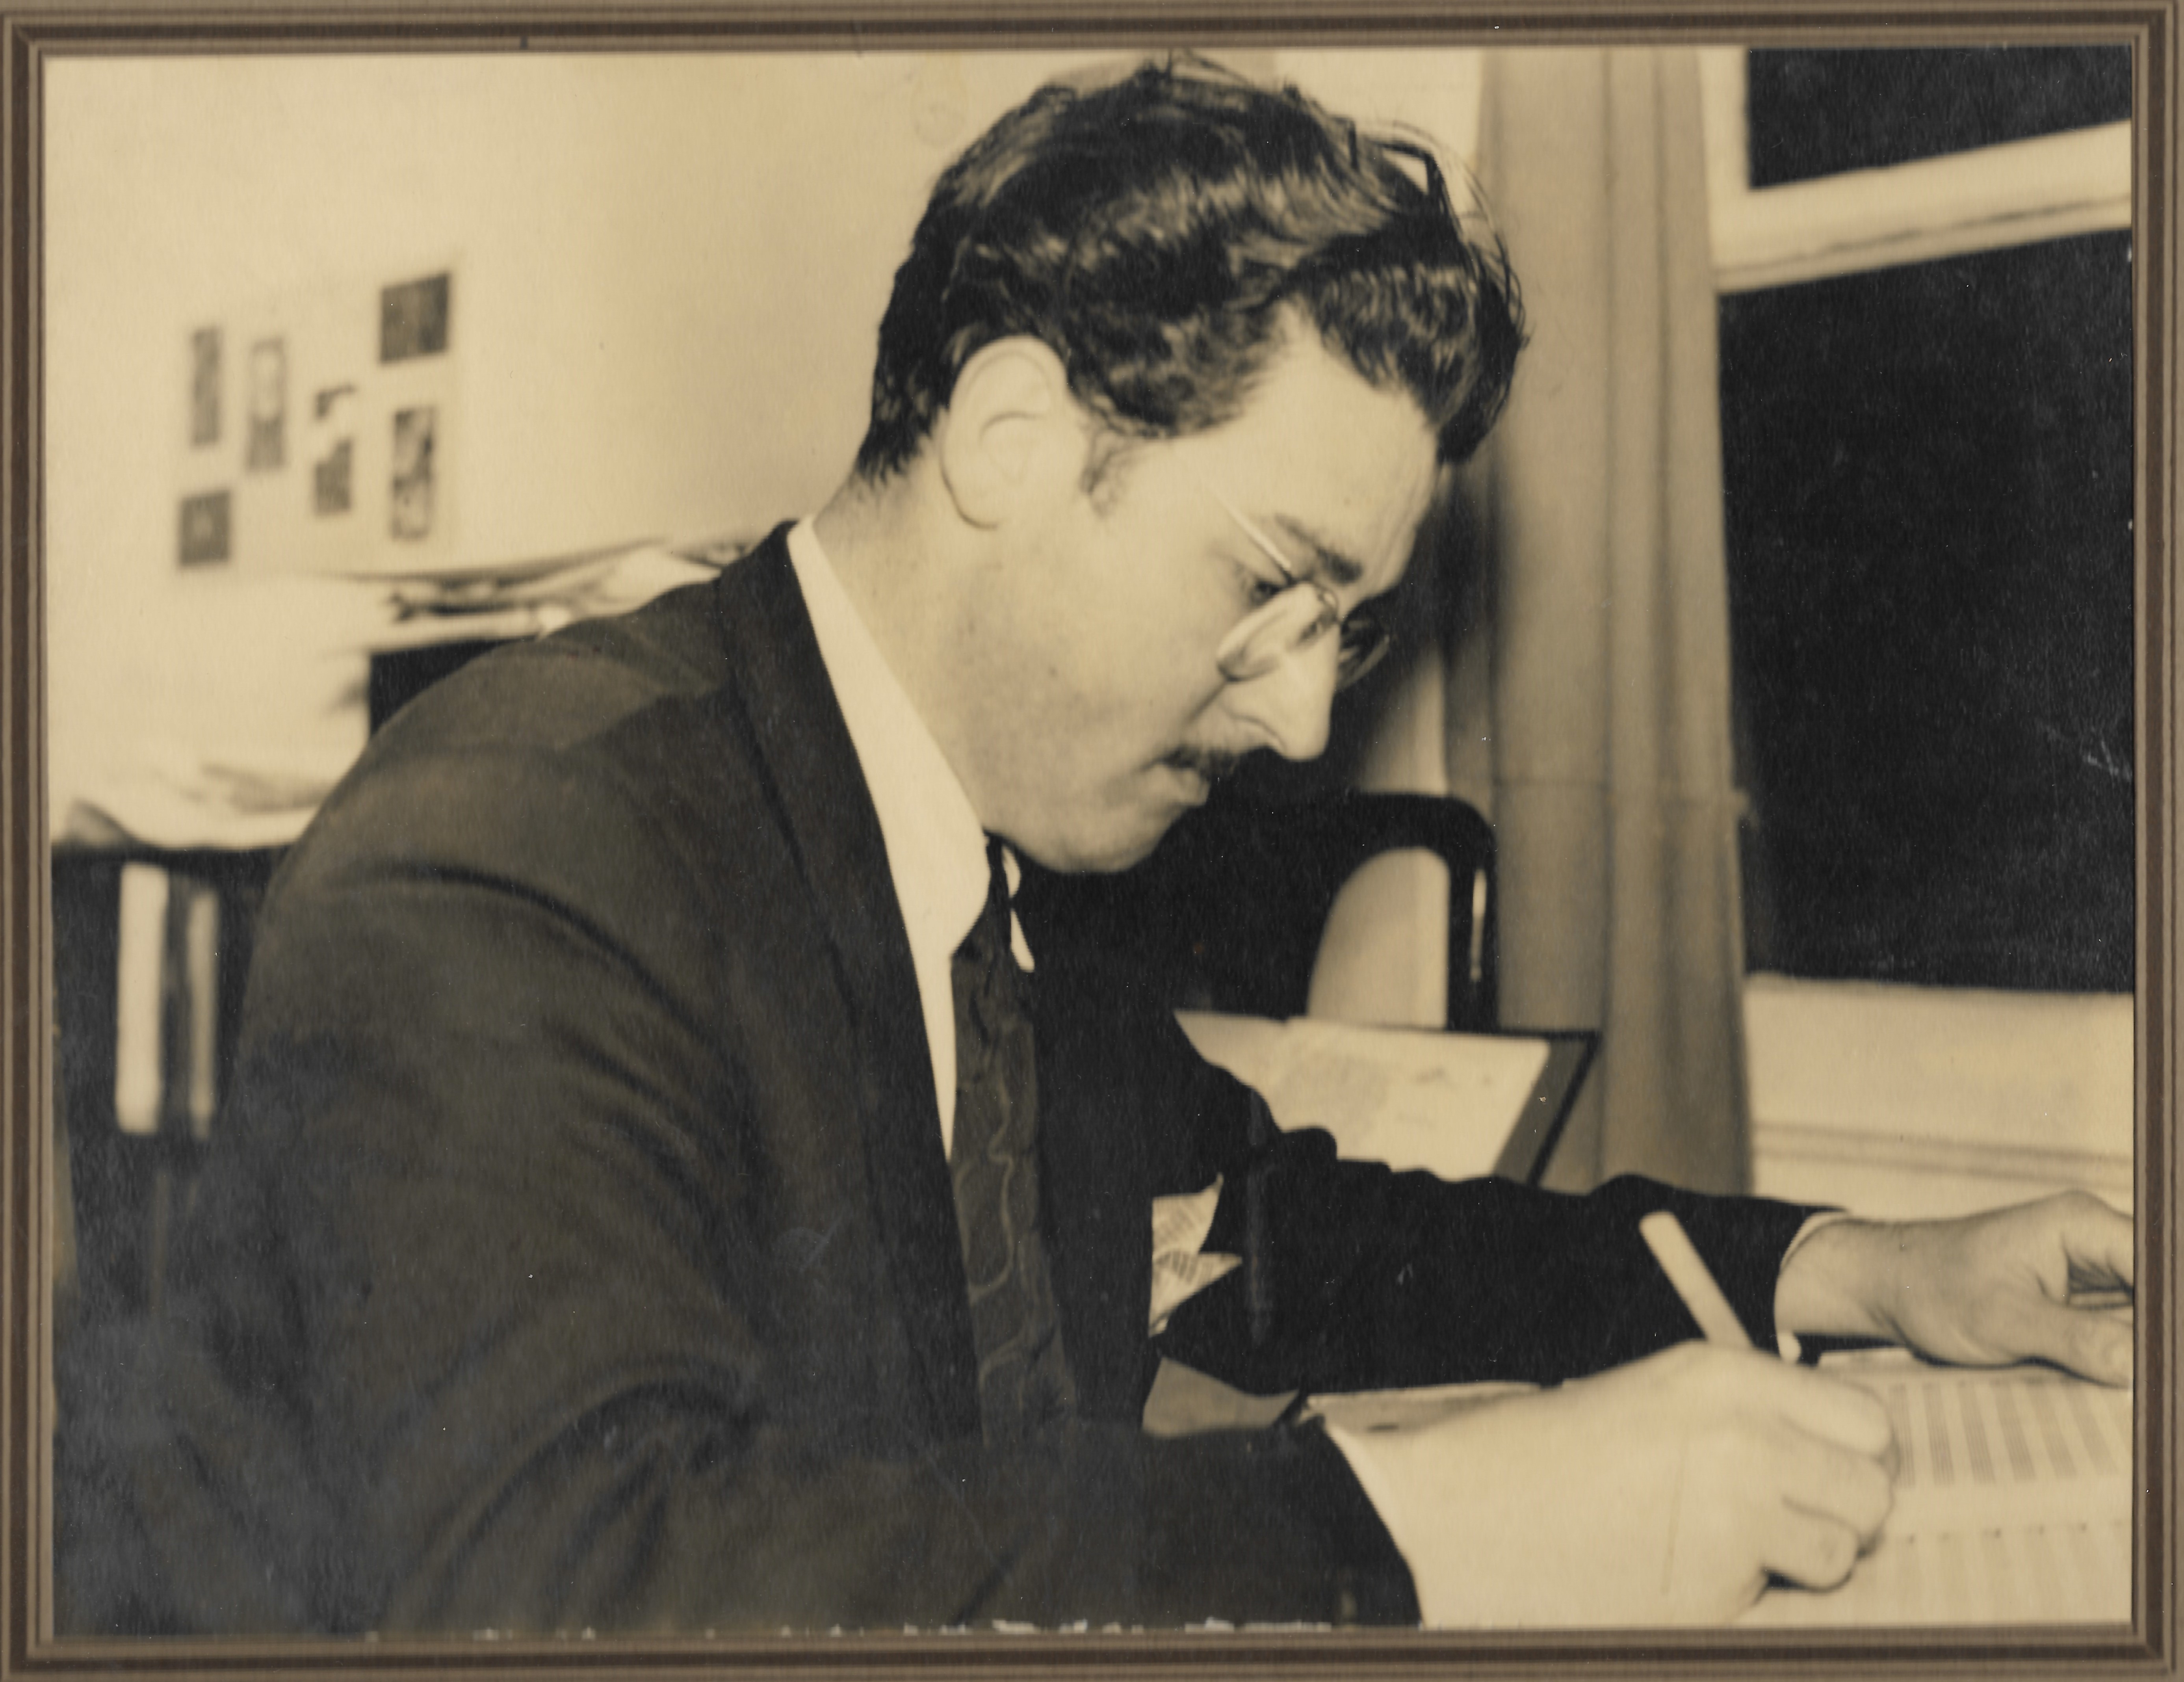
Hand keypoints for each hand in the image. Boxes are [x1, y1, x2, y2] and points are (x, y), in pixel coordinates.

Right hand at [1333, 1342, 1894, 1625]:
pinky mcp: (1717, 1584)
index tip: (1822, 1472)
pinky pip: (1785, 1600)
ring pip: (1845, 1552)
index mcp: (1725, 1374)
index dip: (1853, 1456)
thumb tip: (1830, 1458)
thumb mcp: (1654, 1398)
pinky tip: (1693, 1574)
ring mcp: (1736, 1511)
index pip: (1870, 1422)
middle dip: (1843, 1514)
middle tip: (1788, 1522)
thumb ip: (1746, 1416)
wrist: (1460, 1510)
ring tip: (1736, 1550)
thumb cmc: (1546, 1453)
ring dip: (1806, 1561)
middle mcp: (1746, 1435)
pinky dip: (1754, 1598)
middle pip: (1875, 1490)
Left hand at [1774, 1191, 2133, 1385]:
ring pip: (2143, 1320)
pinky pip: (2121, 1334)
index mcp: (2082, 1225)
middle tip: (2143, 1388)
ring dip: (2138, 1356)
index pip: (2159, 1269)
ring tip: (2116, 1385)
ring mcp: (2091, 1274)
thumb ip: (2079, 1340)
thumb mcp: (2004, 1320)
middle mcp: (2096, 1243)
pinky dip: (2122, 1361)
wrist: (1890, 1288)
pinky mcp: (2080, 1304)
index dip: (2164, 1320)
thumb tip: (2140, 1365)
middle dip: (2152, 1343)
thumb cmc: (1931, 1288)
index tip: (2157, 1368)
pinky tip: (2120, 1388)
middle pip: (2156, 1297)